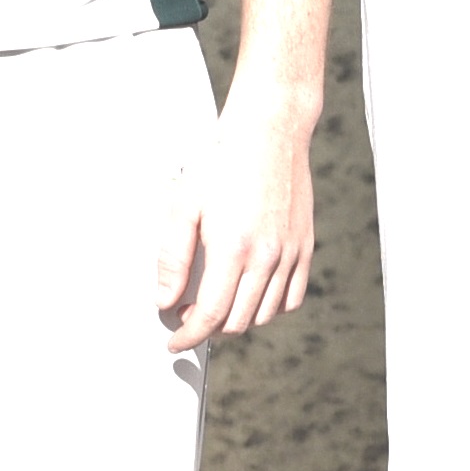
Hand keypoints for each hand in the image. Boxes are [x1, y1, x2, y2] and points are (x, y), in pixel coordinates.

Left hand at [156, 70, 319, 350]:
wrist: (269, 129)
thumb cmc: (224, 159)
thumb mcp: (183, 204)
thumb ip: (172, 258)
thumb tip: (165, 299)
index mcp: (233, 247)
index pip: (211, 314)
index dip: (189, 336)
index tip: (176, 341)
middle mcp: (267, 255)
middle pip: (237, 321)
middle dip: (209, 329)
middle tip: (188, 316)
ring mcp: (290, 253)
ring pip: (264, 314)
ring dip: (237, 320)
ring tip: (216, 304)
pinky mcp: (305, 246)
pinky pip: (291, 298)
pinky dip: (269, 308)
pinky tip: (250, 295)